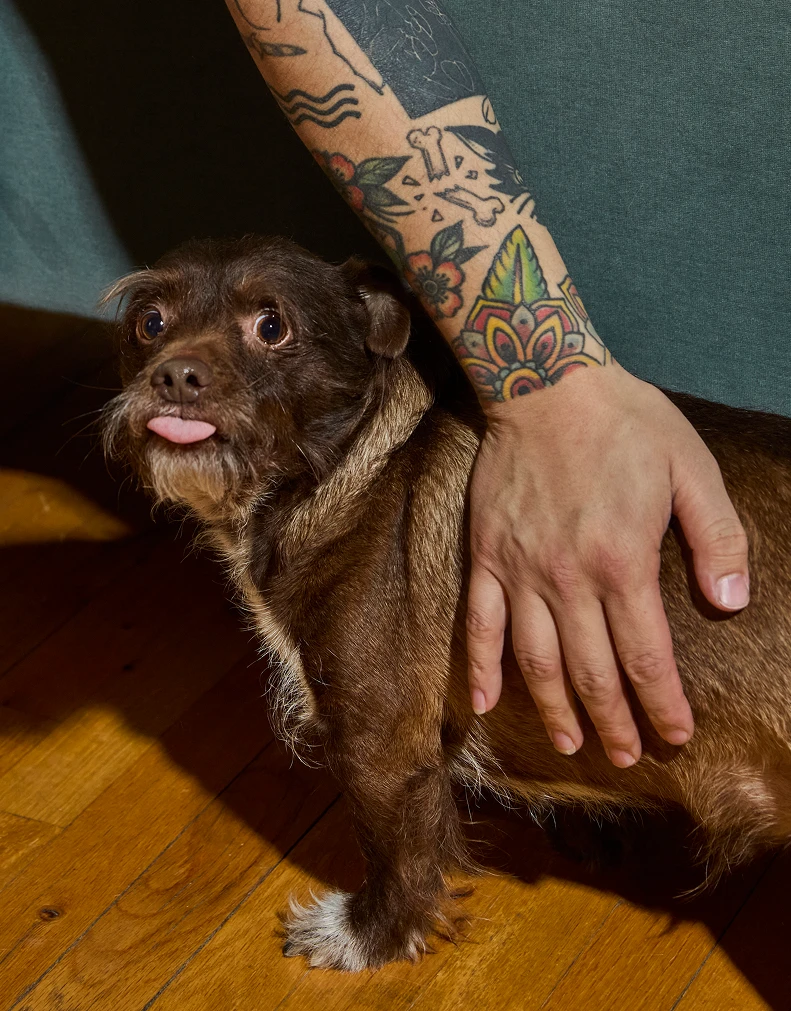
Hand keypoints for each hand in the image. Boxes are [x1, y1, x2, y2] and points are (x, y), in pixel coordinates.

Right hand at [466, 364, 749, 766]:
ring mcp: (520, 570)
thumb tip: (730, 605)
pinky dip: (482, 667)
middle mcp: (569, 578)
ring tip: (570, 743)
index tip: (675, 735)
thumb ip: (719, 539)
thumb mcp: (693, 468)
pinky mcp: (486, 556)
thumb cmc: (626, 422)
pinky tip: (485, 704)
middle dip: (613, 721)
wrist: (546, 384)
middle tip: (624, 756)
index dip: (663, 704)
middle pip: (591, 670)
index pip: (647, 656)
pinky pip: (479, 623)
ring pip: (536, 659)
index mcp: (623, 562)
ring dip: (554, 709)